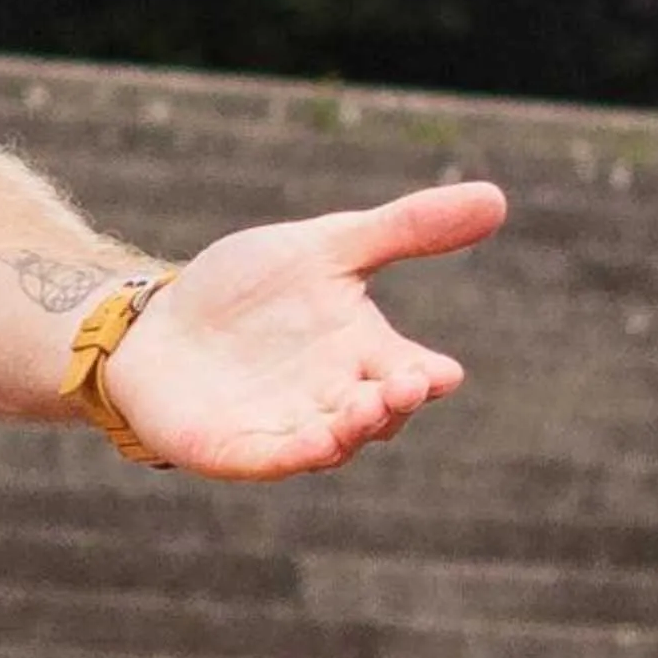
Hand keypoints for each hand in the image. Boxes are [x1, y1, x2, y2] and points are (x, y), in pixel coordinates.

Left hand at [101, 180, 506, 480]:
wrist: (159, 325)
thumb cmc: (250, 291)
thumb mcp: (326, 248)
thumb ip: (405, 229)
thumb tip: (499, 198)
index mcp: (365, 355)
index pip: (413, 374)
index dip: (428, 378)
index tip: (440, 372)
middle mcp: (336, 400)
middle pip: (380, 415)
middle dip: (393, 404)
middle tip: (402, 386)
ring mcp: (288, 430)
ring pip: (335, 442)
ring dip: (351, 430)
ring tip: (363, 409)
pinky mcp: (238, 450)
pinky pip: (274, 459)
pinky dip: (295, 453)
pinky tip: (312, 440)